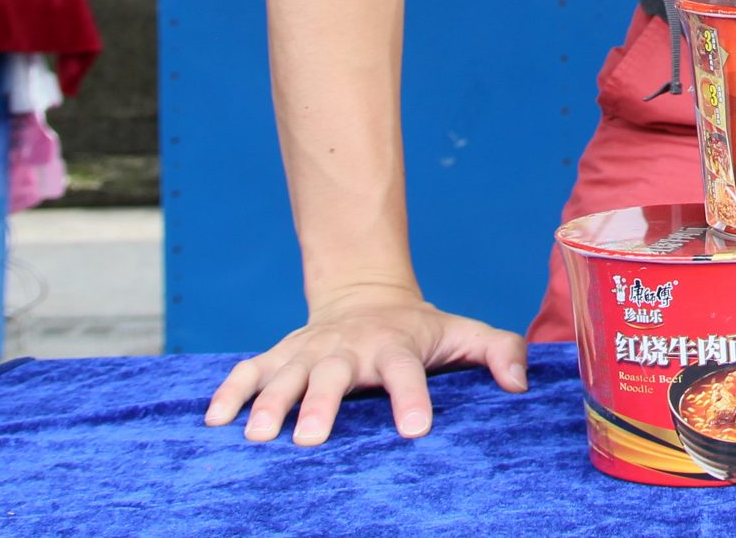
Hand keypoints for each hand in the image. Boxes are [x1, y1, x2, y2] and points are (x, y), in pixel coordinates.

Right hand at [202, 282, 528, 444]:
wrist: (364, 296)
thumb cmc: (417, 329)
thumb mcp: (461, 333)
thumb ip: (499, 351)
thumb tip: (521, 383)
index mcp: (395, 346)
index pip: (407, 373)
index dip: (411, 399)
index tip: (415, 430)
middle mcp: (349, 348)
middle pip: (334, 375)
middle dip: (321, 405)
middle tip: (308, 439)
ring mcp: (310, 350)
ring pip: (286, 374)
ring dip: (269, 402)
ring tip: (257, 435)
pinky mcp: (280, 354)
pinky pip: (249, 371)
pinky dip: (229, 392)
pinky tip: (214, 421)